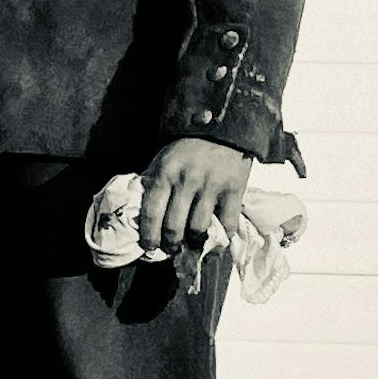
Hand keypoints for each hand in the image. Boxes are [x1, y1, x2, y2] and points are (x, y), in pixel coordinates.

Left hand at [138, 136, 253, 255]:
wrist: (222, 127)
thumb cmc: (186, 148)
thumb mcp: (162, 160)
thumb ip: (154, 183)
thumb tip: (143, 214)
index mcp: (164, 174)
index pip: (152, 213)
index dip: (149, 236)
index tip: (149, 248)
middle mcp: (186, 182)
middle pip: (174, 225)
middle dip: (170, 244)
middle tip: (170, 251)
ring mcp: (211, 187)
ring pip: (199, 228)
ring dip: (193, 243)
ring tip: (190, 247)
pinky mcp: (234, 190)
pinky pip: (228, 223)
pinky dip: (222, 239)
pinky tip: (216, 245)